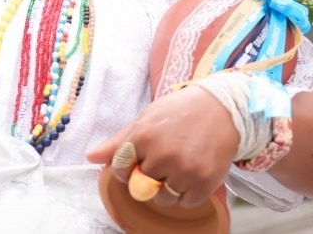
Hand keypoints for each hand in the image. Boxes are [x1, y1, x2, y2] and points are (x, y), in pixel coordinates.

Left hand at [86, 85, 239, 209]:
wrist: (222, 109)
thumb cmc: (180, 112)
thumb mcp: (146, 119)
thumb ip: (119, 142)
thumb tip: (90, 157)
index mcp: (144, 136)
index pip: (120, 169)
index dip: (126, 168)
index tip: (137, 161)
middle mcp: (163, 155)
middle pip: (141, 185)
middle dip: (148, 176)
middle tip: (164, 157)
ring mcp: (184, 170)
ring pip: (162, 199)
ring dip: (167, 188)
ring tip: (178, 166)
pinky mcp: (204, 183)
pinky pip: (185, 203)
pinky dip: (187, 193)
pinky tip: (191, 173)